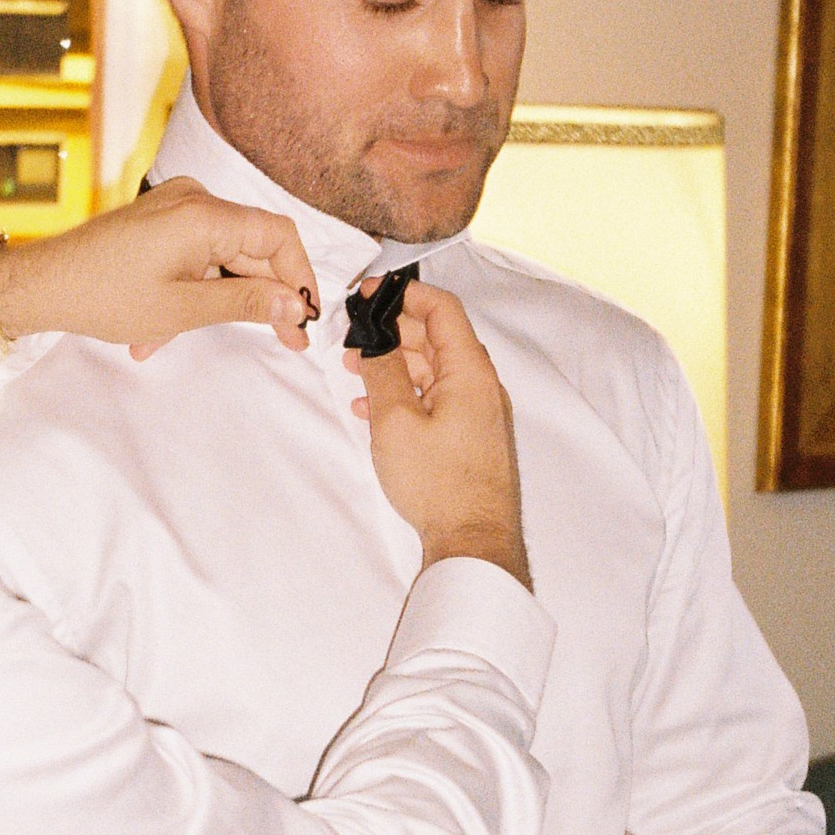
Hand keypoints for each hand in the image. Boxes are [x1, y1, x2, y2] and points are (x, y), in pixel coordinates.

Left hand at [0, 179, 318, 355]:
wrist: (41, 286)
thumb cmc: (101, 295)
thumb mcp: (183, 310)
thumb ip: (247, 304)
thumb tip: (296, 306)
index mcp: (205, 214)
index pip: (278, 236)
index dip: (300, 277)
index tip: (305, 316)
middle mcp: (193, 201)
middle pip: (252, 248)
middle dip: (263, 297)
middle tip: (285, 340)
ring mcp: (174, 210)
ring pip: (221, 258)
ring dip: (215, 303)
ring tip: (180, 339)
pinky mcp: (158, 224)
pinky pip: (194, 257)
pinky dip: (189, 292)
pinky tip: (156, 332)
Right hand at [349, 283, 530, 586]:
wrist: (473, 539)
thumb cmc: (438, 484)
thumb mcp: (395, 421)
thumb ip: (381, 373)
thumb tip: (374, 339)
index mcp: (469, 371)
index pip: (442, 309)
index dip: (403, 295)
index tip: (368, 295)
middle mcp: (481, 386)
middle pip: (436, 338)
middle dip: (392, 333)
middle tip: (353, 340)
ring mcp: (478, 412)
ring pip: (433, 371)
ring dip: (395, 366)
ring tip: (356, 373)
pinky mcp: (470, 437)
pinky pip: (436, 399)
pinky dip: (406, 394)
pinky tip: (373, 410)